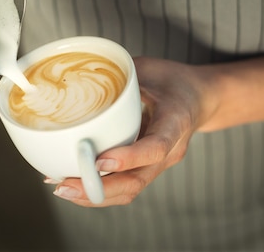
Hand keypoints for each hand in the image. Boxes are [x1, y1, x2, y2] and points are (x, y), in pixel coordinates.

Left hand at [50, 56, 219, 206]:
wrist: (200, 98)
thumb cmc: (174, 80)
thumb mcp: (149, 69)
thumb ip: (120, 78)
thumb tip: (77, 79)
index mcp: (176, 122)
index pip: (156, 146)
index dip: (128, 157)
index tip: (100, 159)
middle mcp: (170, 150)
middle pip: (137, 180)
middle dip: (99, 188)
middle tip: (66, 185)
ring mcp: (159, 163)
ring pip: (129, 189)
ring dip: (95, 194)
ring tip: (64, 188)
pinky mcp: (148, 167)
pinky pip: (125, 184)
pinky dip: (99, 187)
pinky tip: (74, 183)